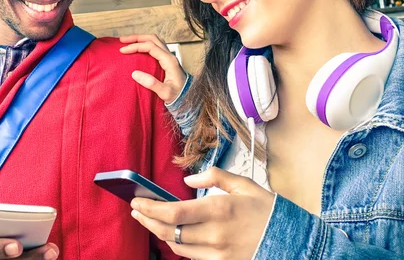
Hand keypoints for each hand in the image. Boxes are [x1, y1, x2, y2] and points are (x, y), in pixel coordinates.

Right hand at [119, 34, 186, 102]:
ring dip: (141, 39)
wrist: (188, 98)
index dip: (135, 46)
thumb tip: (134, 74)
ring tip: (129, 41)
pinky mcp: (167, 60)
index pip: (150, 46)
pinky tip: (139, 48)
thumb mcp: (165, 93)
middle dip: (136, 38)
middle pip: (152, 39)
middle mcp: (170, 55)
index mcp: (169, 61)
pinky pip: (156, 46)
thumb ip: (151, 83)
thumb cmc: (178, 96)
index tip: (123, 51)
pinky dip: (146, 44)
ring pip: (155, 40)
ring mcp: (169, 57)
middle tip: (122, 40)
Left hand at [130, 168, 274, 259]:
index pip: (174, 212)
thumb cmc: (268, 211)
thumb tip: (189, 181)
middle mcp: (215, 234)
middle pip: (169, 231)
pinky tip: (170, 234)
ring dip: (158, 232)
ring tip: (148, 220)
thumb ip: (214, 177)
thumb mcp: (244, 185)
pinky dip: (177, 245)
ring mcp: (218, 254)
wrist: (294, 242)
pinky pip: (191, 256)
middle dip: (148, 220)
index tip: (137, 202)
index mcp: (219, 210)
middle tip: (136, 211)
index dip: (150, 208)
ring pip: (176, 246)